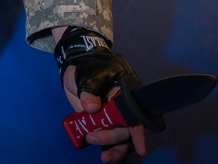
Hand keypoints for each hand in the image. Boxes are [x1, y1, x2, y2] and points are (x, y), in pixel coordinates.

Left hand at [55, 27, 146, 161]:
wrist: (77, 64)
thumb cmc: (87, 66)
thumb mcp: (87, 75)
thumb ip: (89, 90)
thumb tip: (91, 107)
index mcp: (125, 93)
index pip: (136, 114)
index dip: (138, 132)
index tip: (140, 148)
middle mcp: (123, 108)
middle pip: (125, 129)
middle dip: (112, 137)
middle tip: (92, 137)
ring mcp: (112, 116)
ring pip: (120, 138)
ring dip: (114, 150)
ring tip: (105, 159)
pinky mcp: (101, 123)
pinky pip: (107, 138)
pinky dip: (105, 148)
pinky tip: (103, 157)